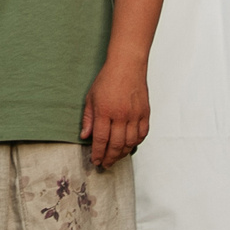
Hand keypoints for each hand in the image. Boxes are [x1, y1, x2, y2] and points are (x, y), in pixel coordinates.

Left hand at [81, 54, 149, 169]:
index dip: (98, 153)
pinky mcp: (145, 113)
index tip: (96, 161)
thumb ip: (88, 118)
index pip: (101, 139)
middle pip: (116, 144)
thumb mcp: (91, 97)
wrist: (127, 65)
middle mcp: (121, 115)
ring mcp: (135, 114)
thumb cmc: (107, 79)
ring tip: (116, 157)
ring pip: (130, 142)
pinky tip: (129, 146)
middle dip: (110, 157)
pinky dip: (136, 143)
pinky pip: (142, 134)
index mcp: (105, 111)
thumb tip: (84, 136)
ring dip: (123, 153)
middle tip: (105, 164)